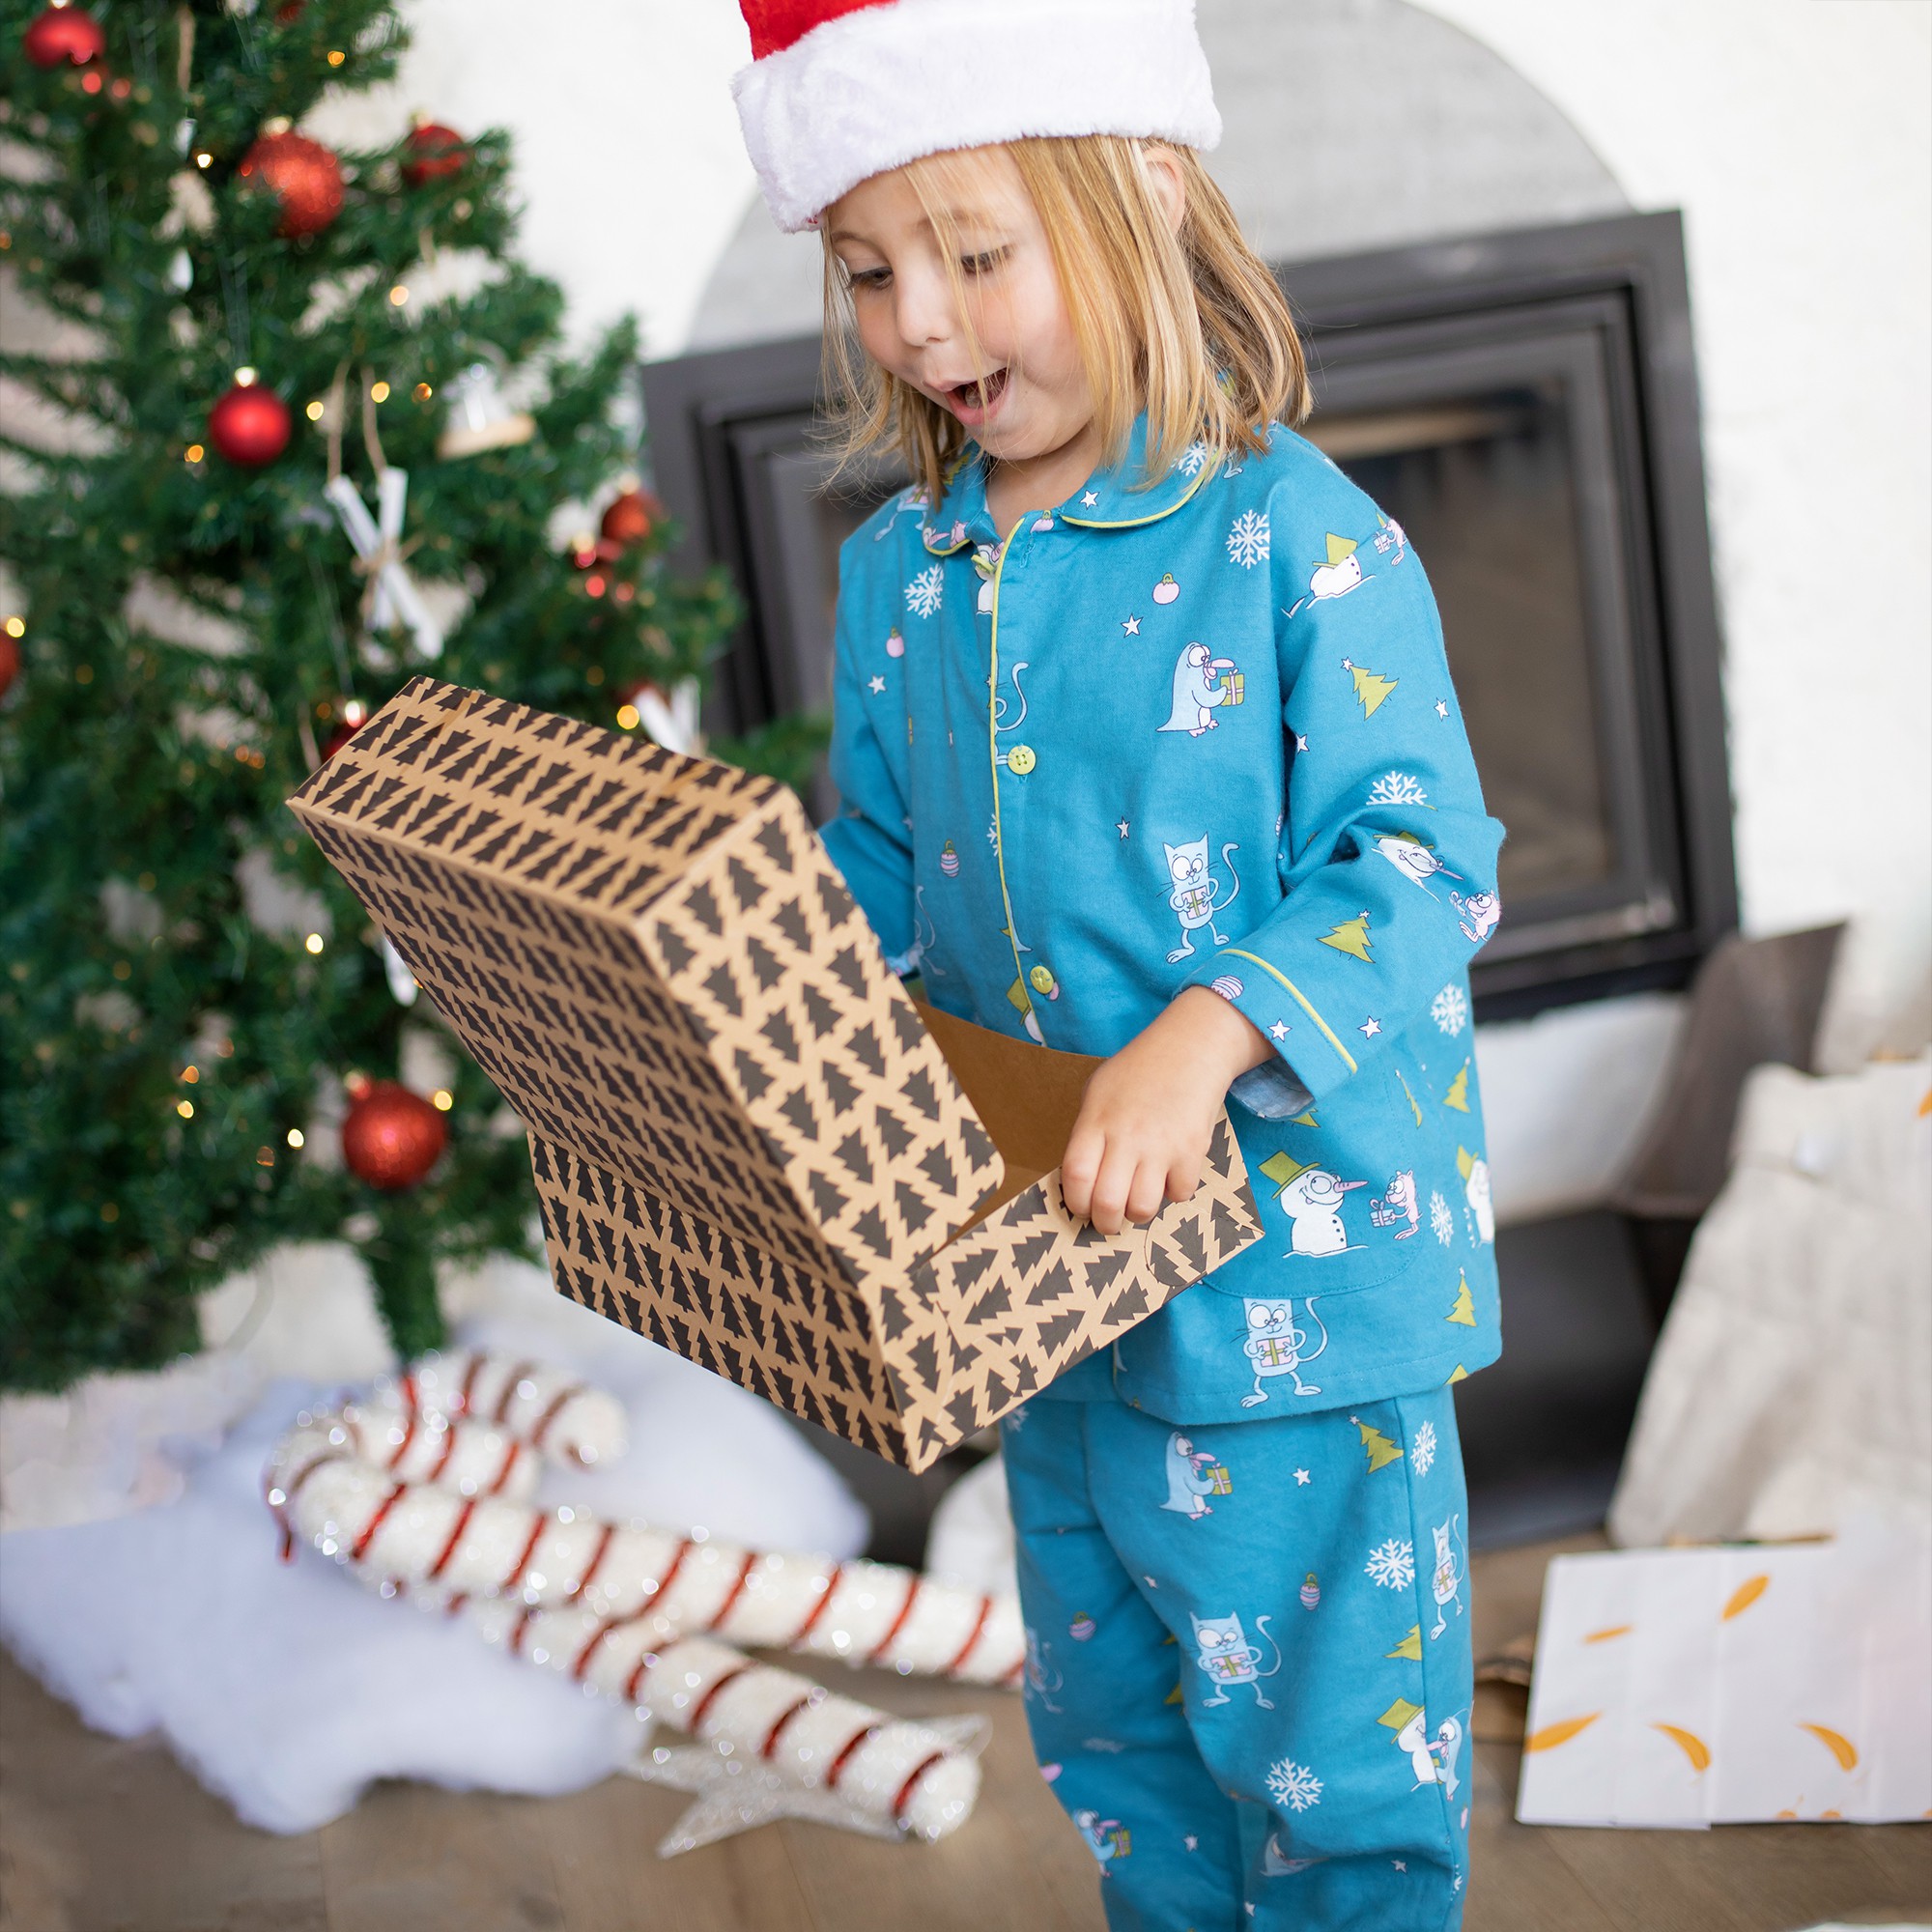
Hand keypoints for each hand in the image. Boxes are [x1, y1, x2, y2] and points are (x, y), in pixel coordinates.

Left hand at [1060, 988, 1271, 1236]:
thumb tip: (1080, 1177)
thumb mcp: (1098, 1091)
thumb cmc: (1138, 1070)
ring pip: (1142, 1207)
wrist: (1190, 1048)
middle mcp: (1126, 1137)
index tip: (1080, 1207)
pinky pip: (1179, 1194)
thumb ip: (1088, 1132)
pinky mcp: (1192, 1151)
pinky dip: (1174, 1192)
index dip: (1075, 1202)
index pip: (1076, 1176)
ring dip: (1137, 1211)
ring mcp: (1161, 1146)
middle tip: (1107, 1220)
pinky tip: (1170, 1174)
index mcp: (1096, 1121)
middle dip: (1104, 1222)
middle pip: (1106, 1202)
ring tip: (1138, 1199)